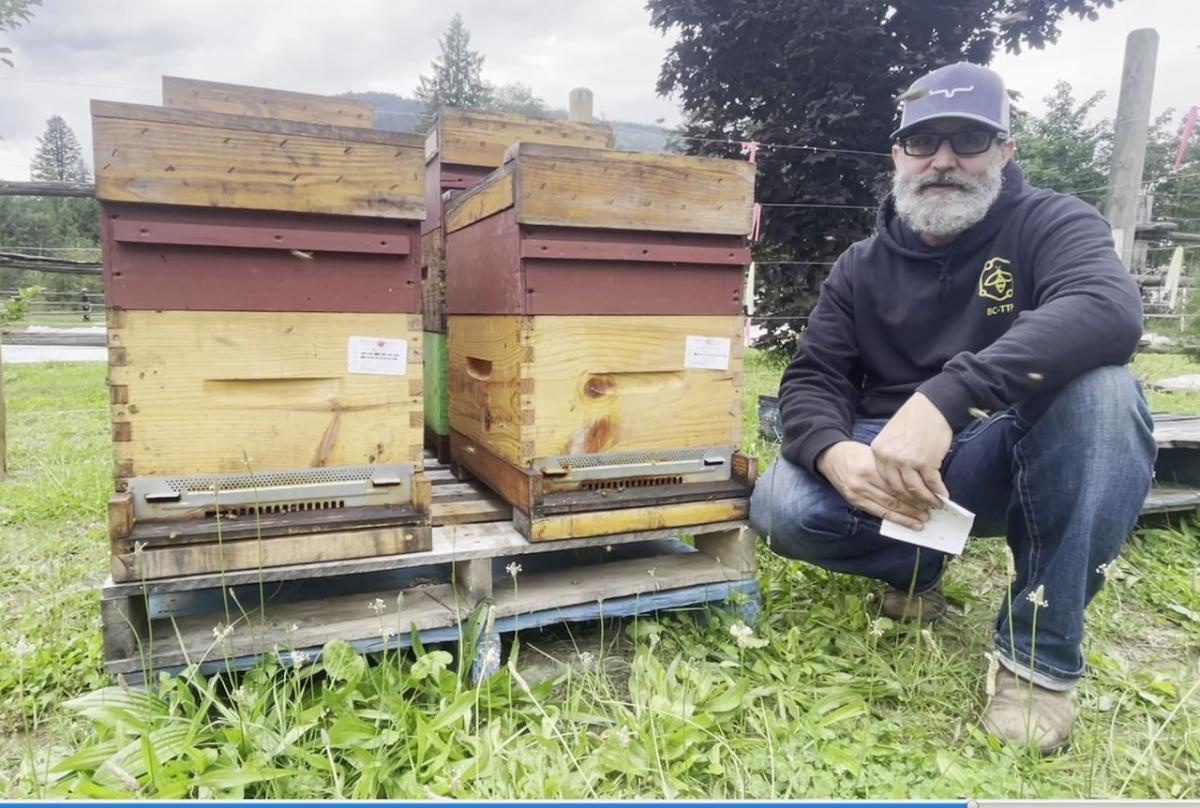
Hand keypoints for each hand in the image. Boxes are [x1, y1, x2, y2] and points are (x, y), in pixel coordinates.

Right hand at [816, 440, 928, 529]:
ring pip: (887, 508)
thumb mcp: (873, 453)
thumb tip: (916, 481)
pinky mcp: (855, 502)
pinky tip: (905, 522)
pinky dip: (893, 518)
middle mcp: (862, 483)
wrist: (830, 457)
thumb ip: (891, 468)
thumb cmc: (855, 453)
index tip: (929, 497)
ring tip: (921, 521)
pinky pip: (877, 513)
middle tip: (930, 511)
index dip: (915, 493)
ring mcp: (857, 495)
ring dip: (905, 516)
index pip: (897, 485)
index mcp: (869, 468)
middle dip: (914, 507)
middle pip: (894, 498)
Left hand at [869, 392, 952, 509]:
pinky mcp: (926, 462)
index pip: (885, 480)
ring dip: (927, 500)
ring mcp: (907, 461)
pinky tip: (944, 496)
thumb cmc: (914, 419)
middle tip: (922, 507)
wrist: (933, 405)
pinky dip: (939, 492)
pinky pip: (932, 484)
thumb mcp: (892, 436)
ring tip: (935, 504)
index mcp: (878, 451)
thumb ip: (891, 456)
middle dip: (912, 501)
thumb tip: (900, 478)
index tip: (907, 500)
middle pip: (899, 489)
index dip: (898, 493)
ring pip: (915, 490)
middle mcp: (889, 458)